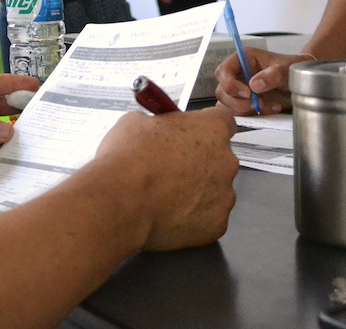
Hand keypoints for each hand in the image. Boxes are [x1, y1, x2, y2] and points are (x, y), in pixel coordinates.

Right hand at [94, 107, 238, 250]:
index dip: (205, 127)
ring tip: (165, 195)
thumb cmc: (127, 160)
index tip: (193, 133)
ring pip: (215, 191)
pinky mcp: (216, 226)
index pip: (223, 120)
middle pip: (219, 159)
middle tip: (171, 167)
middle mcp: (226, 161)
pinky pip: (208, 219)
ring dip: (196, 192)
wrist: (120, 201)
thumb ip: (160, 124)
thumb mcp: (137, 122)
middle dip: (199, 162)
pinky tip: (168, 214)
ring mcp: (224, 196)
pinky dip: (192, 218)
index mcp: (211, 129)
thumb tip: (157, 132)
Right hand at [214, 48, 301, 114]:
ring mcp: (240, 88)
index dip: (230, 84)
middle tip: (256, 104)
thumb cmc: (292, 67)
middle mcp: (238, 73)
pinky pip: (240, 111)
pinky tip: (270, 109)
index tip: (247, 93)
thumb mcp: (286, 69)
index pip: (223, 71)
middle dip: (237, 101)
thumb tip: (254, 85)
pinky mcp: (245, 101)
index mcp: (242, 59)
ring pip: (228, 103)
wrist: (302, 79)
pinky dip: (253, 114)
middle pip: (222, 90)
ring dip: (244, 109)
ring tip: (267, 106)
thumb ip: (272, 75)